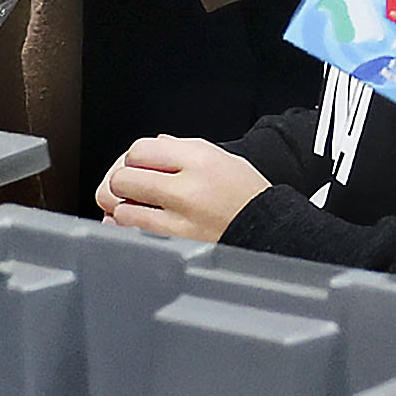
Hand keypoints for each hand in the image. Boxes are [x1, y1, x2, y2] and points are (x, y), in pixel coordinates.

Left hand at [95, 135, 269, 242]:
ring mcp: (180, 224)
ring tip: (144, 209)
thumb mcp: (221, 158)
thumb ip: (182, 149)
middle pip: (124, 179)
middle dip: (126, 181)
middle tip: (137, 187)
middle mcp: (188, 191)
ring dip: (127, 209)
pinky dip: (131, 232)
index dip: (136, 157)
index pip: (138, 150)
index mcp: (199, 161)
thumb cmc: (246, 195)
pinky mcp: (176, 250)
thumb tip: (153, 145)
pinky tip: (143, 226)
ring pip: (123, 211)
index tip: (143, 165)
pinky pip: (133, 238)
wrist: (272, 232)